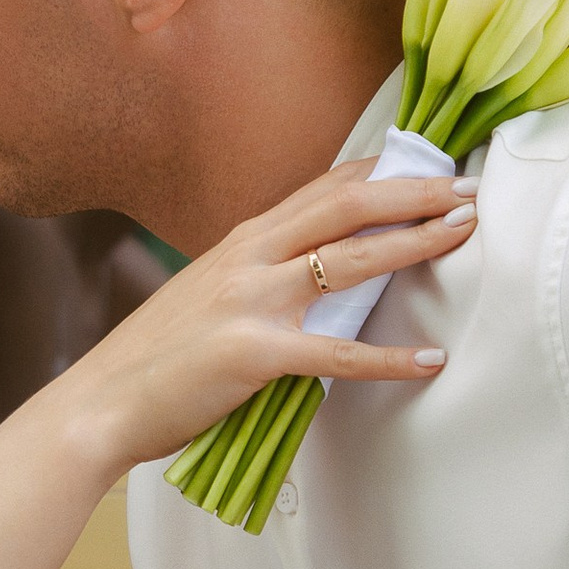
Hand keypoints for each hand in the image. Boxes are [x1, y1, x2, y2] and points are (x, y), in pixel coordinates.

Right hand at [60, 163, 477, 477]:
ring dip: (414, 244)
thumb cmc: (158, 357)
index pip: (324, 188)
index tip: (433, 165)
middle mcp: (249, 258)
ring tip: (464, 235)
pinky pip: (336, 354)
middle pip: (346, 206)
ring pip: (350, 261)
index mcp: (242, 241)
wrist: (101, 402)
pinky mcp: (253, 355)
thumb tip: (314, 271)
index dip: (384, 172)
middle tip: (468, 189)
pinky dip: (389, 359)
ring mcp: (251, 303)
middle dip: (414, 192)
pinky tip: (430, 361)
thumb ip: (259, 275)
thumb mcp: (208, 294)